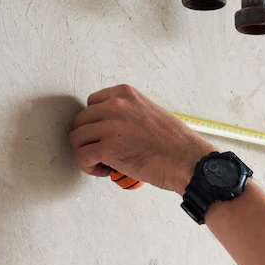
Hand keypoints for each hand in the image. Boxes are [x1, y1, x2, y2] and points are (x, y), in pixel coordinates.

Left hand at [69, 85, 217, 193]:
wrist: (188, 160)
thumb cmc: (175, 143)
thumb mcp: (150, 112)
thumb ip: (128, 112)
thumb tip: (111, 125)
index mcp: (125, 94)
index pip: (92, 104)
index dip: (95, 123)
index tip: (103, 135)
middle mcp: (115, 106)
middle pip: (81, 121)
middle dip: (88, 139)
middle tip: (101, 152)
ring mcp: (109, 126)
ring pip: (77, 139)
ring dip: (86, 153)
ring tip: (102, 163)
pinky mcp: (107, 148)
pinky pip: (82, 157)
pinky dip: (88, 166)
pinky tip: (103, 171)